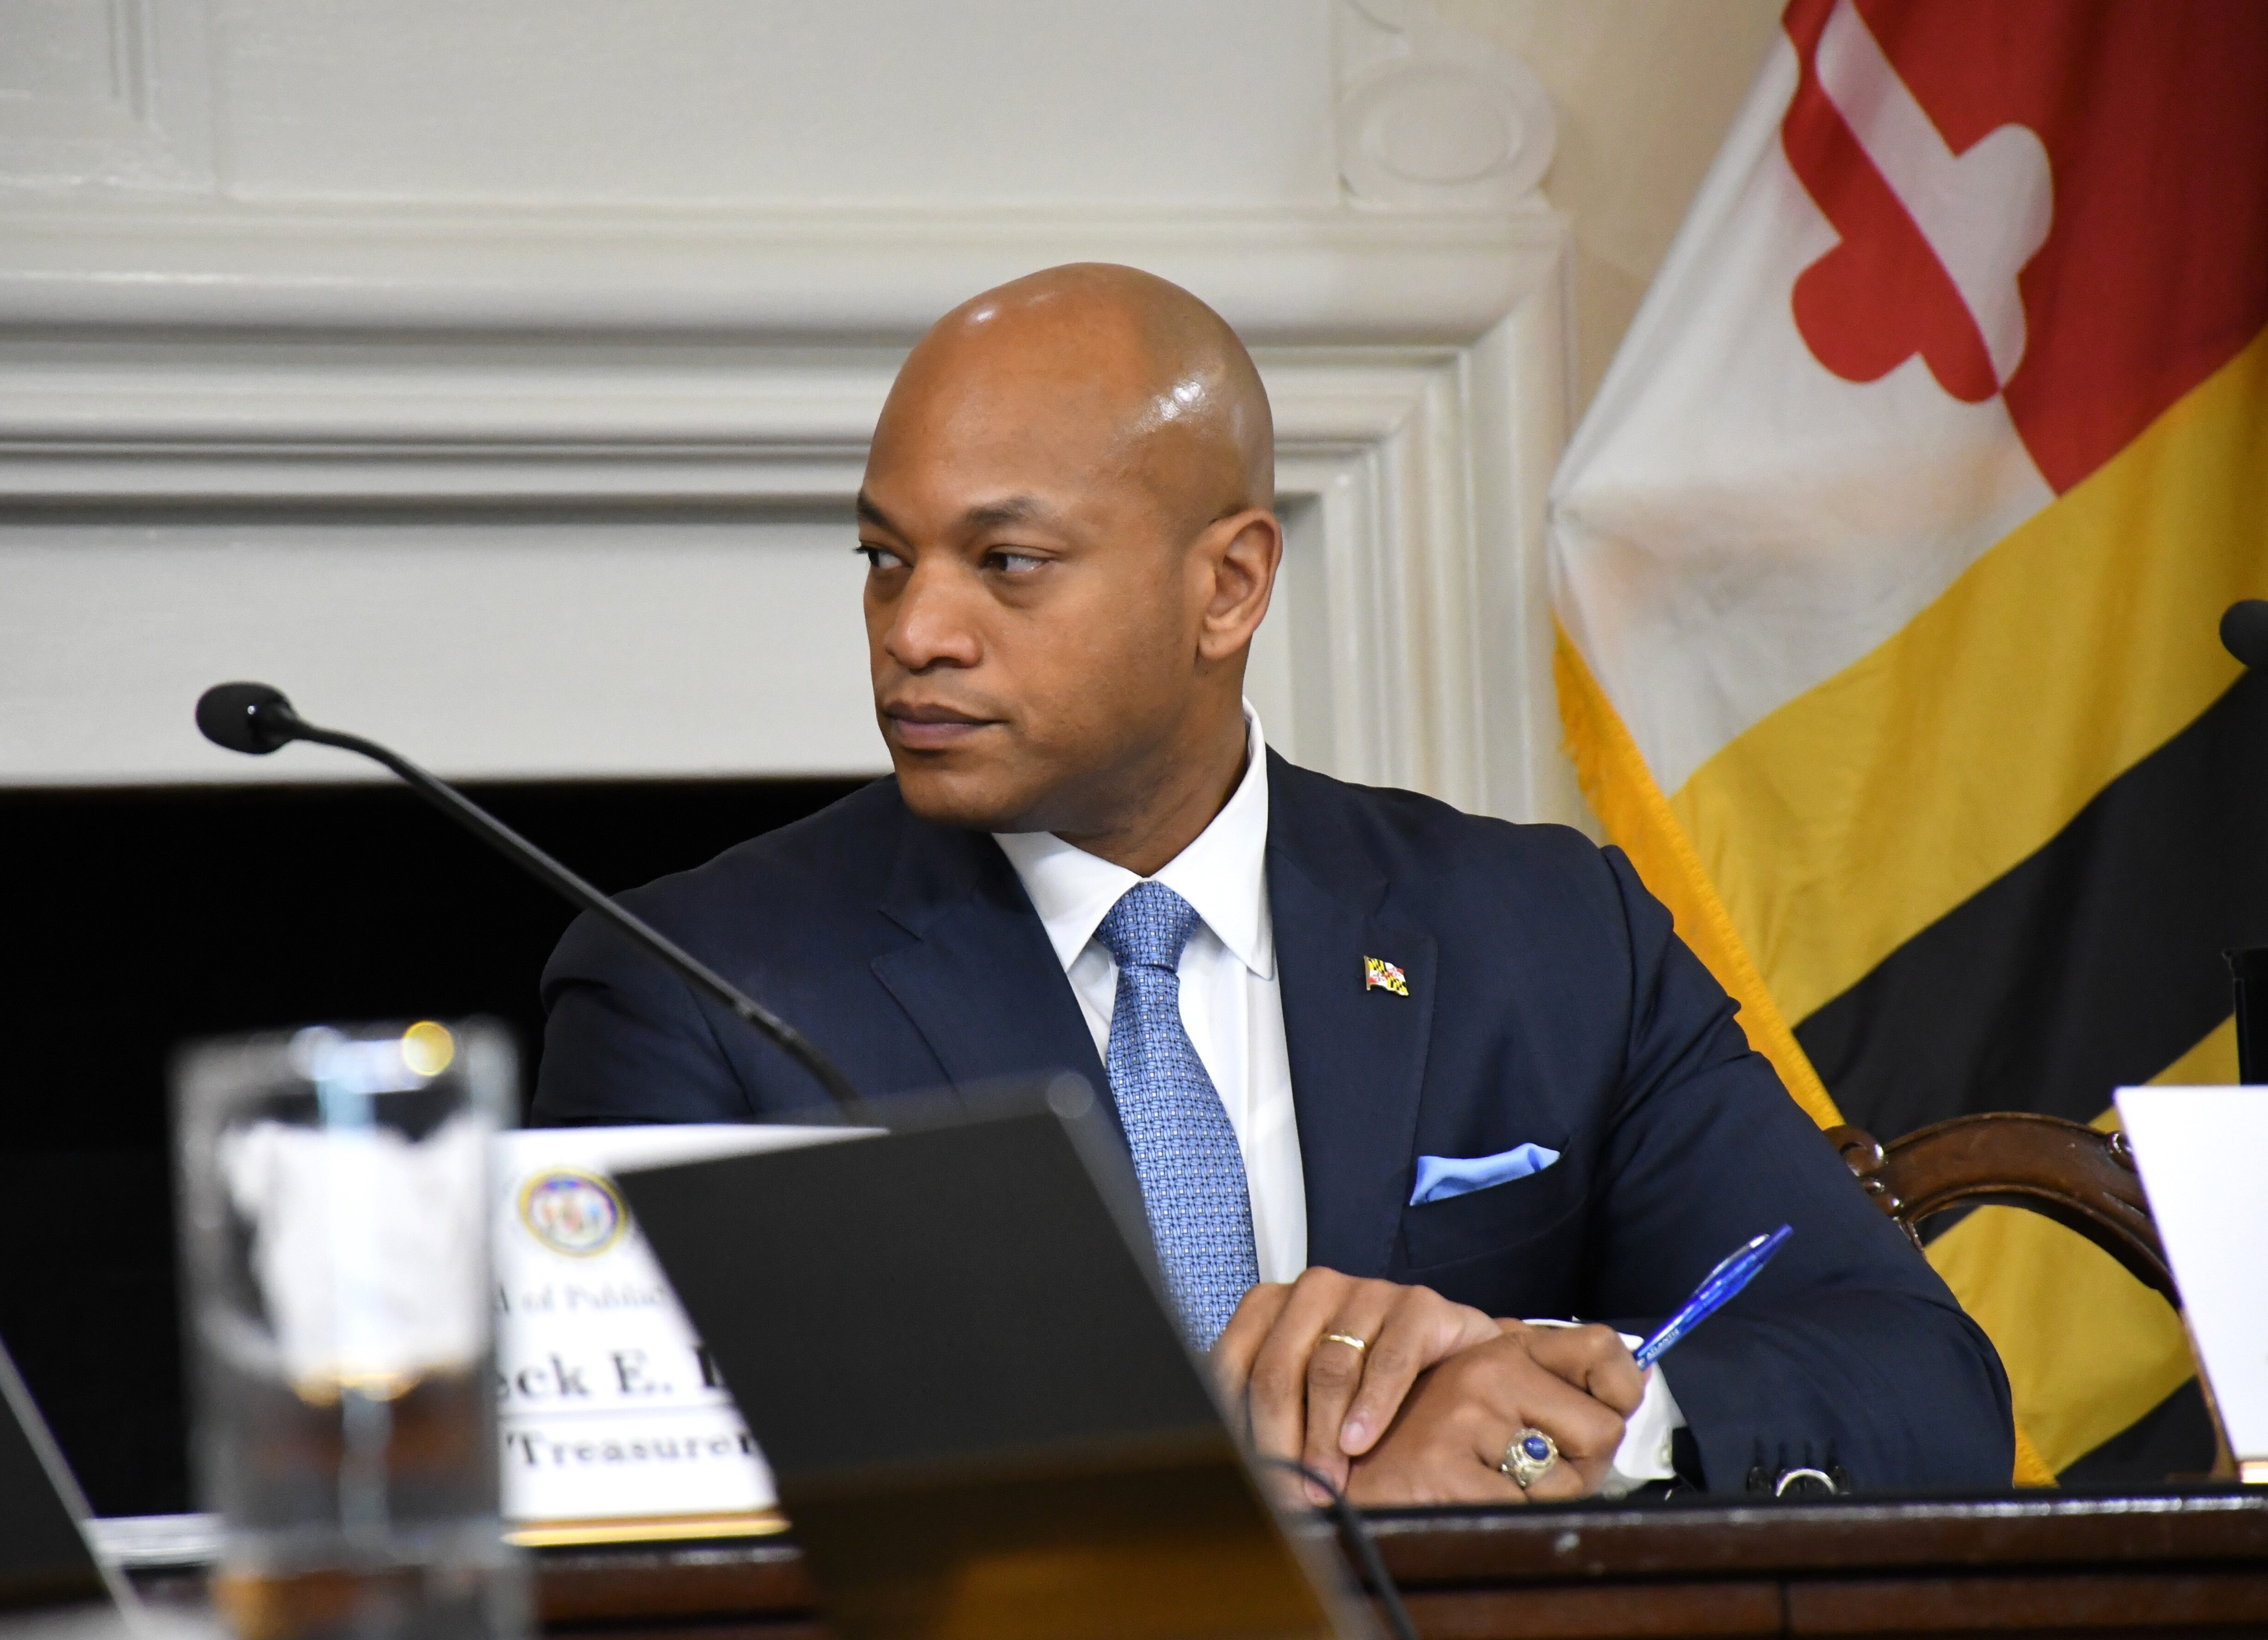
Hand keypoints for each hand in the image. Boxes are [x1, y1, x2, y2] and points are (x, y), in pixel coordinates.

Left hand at [1210, 1268, 1498, 1502]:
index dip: (1234, 1425)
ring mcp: (1366, 1291)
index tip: (1245, 1477)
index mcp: (1272, 1305)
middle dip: (1279, 1441)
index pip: (1232, 1364)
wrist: (1455, 1360)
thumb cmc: (1367, 1382)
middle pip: (1277, 1371)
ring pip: (1329, 1370)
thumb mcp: (1308, 1395)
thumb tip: (1239, 1476)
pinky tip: (1360, 1441)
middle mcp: (1313, 1290)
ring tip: (1326, 1481)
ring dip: (1324, 1436)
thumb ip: (1272, 1416)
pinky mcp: (1416, 1304)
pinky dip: (1372, 1407)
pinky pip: (1388, 1360)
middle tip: (1288, 1493)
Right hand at [1342, 1322, 1645, 1505]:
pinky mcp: (1444, 1466)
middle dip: (1582, 1469)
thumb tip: (1629, 1382)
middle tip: (1538, 1479)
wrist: (1325, 1468)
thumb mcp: (1474, 1390)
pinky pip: (1521, 1514)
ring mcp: (1465, 1415)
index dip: (1622, 1391)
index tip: (1611, 1413)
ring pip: (1567, 1483)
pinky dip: (1501, 1524)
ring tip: (1488, 1491)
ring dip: (1540, 1503)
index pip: (1602, 1350)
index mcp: (1498, 1347)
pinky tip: (1462, 1506)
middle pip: (1601, 1430)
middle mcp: (1487, 1369)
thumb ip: (1536, 1382)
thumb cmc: (1408, 1438)